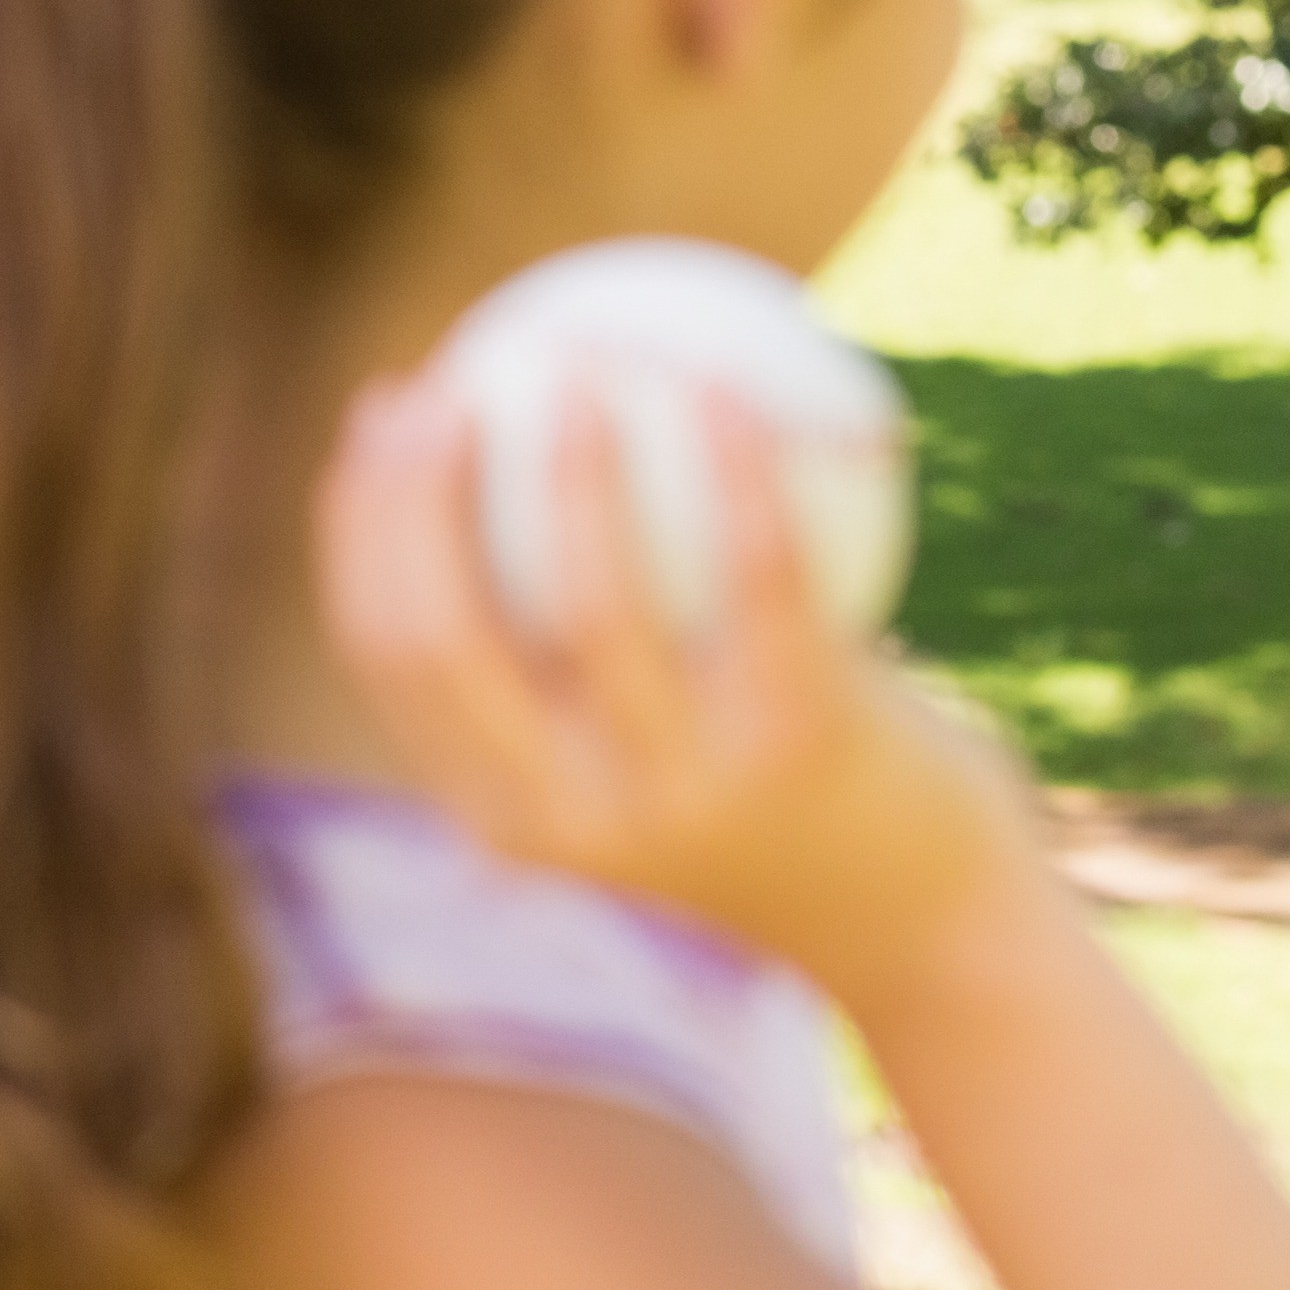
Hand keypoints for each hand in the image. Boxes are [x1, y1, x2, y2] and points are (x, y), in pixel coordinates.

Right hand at [321, 373, 1048, 1009]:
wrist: (930, 936)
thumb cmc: (784, 815)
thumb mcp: (654, 762)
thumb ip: (580, 670)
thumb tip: (520, 461)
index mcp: (504, 816)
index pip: (387, 652)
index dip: (359, 520)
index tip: (384, 409)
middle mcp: (571, 817)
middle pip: (444, 631)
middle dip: (417, 486)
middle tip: (454, 371)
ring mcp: (683, 792)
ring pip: (591, 601)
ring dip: (570, 460)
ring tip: (583, 353)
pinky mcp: (798, 747)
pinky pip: (755, 574)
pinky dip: (735, 466)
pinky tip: (729, 383)